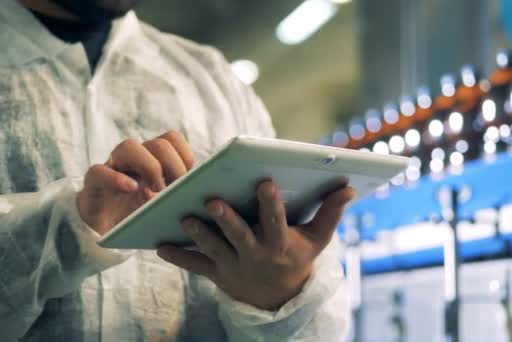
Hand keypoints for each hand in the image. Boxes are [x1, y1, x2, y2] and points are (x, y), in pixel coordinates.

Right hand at [77, 130, 194, 234]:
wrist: (108, 235)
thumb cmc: (142, 217)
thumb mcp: (166, 205)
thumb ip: (181, 195)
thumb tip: (203, 192)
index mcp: (155, 159)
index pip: (172, 139)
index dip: (185, 155)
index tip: (190, 178)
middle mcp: (135, 158)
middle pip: (158, 144)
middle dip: (172, 164)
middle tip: (176, 187)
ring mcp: (114, 167)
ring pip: (129, 148)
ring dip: (149, 166)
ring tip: (156, 190)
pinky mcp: (94, 183)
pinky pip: (100, 171)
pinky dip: (116, 179)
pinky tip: (131, 189)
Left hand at [157, 181, 354, 310]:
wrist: (278, 297)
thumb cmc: (297, 257)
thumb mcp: (317, 239)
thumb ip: (331, 212)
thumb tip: (349, 187)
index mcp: (280, 243)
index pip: (276, 222)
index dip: (271, 204)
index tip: (266, 182)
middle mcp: (256, 255)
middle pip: (239, 236)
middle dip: (227, 220)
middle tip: (213, 201)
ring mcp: (234, 266)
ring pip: (213, 249)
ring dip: (198, 234)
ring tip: (183, 217)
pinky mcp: (217, 273)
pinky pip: (195, 265)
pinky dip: (178, 256)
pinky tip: (159, 245)